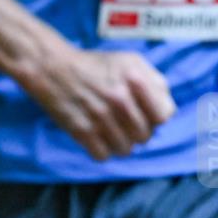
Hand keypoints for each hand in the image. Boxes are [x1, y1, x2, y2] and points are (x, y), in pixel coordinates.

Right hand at [22, 48, 176, 160]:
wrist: (52, 68)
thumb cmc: (93, 66)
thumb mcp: (130, 62)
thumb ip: (155, 82)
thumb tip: (166, 110)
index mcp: (136, 80)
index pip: (163, 116)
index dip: (155, 118)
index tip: (144, 114)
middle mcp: (120, 99)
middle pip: (144, 136)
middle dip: (136, 132)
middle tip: (123, 124)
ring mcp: (100, 117)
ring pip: (125, 150)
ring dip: (119, 144)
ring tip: (110, 132)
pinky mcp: (81, 131)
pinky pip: (102, 156)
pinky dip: (101, 151)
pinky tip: (96, 139)